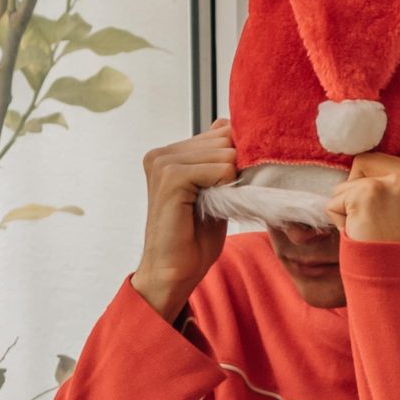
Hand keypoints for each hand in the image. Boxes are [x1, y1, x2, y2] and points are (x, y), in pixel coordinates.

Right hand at [134, 121, 234, 320]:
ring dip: (230, 181)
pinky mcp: (171, 177)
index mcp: (170, 154)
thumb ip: (219, 162)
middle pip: (225, 140)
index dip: (236, 157)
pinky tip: (211, 206)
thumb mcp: (214, 192)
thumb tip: (229, 127)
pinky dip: (225, 187)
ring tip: (214, 205)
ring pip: (224, 153)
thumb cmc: (194, 238)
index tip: (230, 185)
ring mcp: (163, 163)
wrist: (174, 271)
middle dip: (235, 168)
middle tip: (223, 199)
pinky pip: (219, 168)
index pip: (220, 131)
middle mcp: (162, 154)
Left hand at [331, 148, 399, 290]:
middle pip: (367, 162)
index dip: (382, 182)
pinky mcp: (367, 193)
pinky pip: (336, 198)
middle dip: (362, 192)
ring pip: (349, 180)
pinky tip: (360, 234)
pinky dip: (339, 219)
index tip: (391, 211)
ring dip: (350, 206)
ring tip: (371, 229)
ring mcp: (393, 183)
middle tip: (381, 224)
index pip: (394, 157)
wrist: (398, 281)